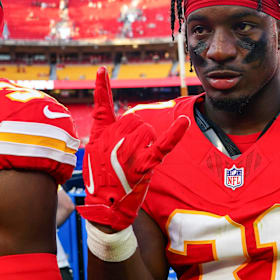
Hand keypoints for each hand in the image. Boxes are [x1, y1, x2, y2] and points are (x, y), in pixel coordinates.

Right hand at [77, 67, 188, 230]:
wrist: (104, 209)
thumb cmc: (101, 182)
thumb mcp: (95, 155)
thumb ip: (106, 135)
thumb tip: (129, 123)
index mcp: (99, 137)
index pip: (100, 107)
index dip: (101, 88)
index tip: (102, 70)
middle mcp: (111, 141)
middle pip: (134, 119)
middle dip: (138, 131)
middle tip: (130, 153)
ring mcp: (127, 153)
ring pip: (147, 130)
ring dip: (147, 141)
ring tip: (136, 160)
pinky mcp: (143, 166)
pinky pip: (162, 145)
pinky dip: (174, 134)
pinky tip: (184, 121)